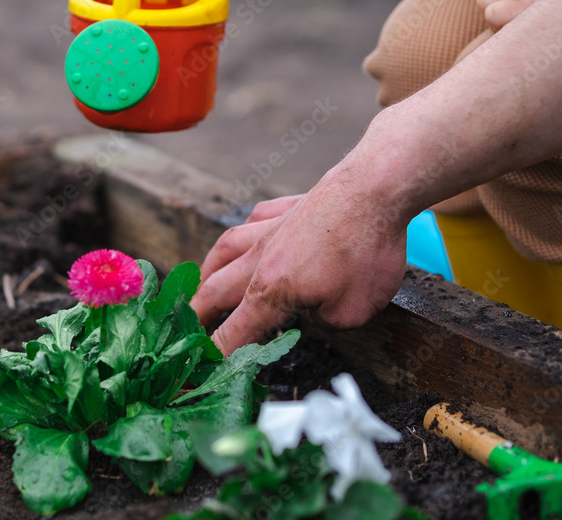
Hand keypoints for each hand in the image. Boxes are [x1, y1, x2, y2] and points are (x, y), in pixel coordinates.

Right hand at [190, 173, 407, 355]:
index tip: (196, 372)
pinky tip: (245, 236)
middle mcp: (259, 259)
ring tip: (202, 282)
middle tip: (187, 330)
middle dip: (197, 315)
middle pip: (214, 290)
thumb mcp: (352, 312)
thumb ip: (325, 321)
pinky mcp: (285, 207)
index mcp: (270, 292)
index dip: (214, 356)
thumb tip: (315, 310)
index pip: (233, 332)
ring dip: (208, 271)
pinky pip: (253, 222)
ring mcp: (269, 228)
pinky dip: (243, 234)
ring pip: (224, 251)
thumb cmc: (365, 253)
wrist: (374, 190)